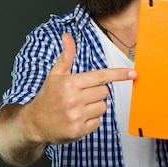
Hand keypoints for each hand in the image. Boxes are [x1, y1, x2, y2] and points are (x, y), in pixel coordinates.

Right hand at [22, 32, 136, 144]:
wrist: (34, 122)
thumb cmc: (47, 96)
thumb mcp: (55, 74)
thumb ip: (66, 55)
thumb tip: (67, 36)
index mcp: (70, 83)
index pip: (101, 76)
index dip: (119, 74)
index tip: (133, 73)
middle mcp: (74, 99)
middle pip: (104, 92)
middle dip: (97, 92)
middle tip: (81, 95)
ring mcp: (76, 116)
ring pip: (103, 107)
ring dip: (95, 106)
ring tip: (79, 107)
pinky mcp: (78, 130)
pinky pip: (98, 122)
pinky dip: (91, 120)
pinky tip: (78, 118)